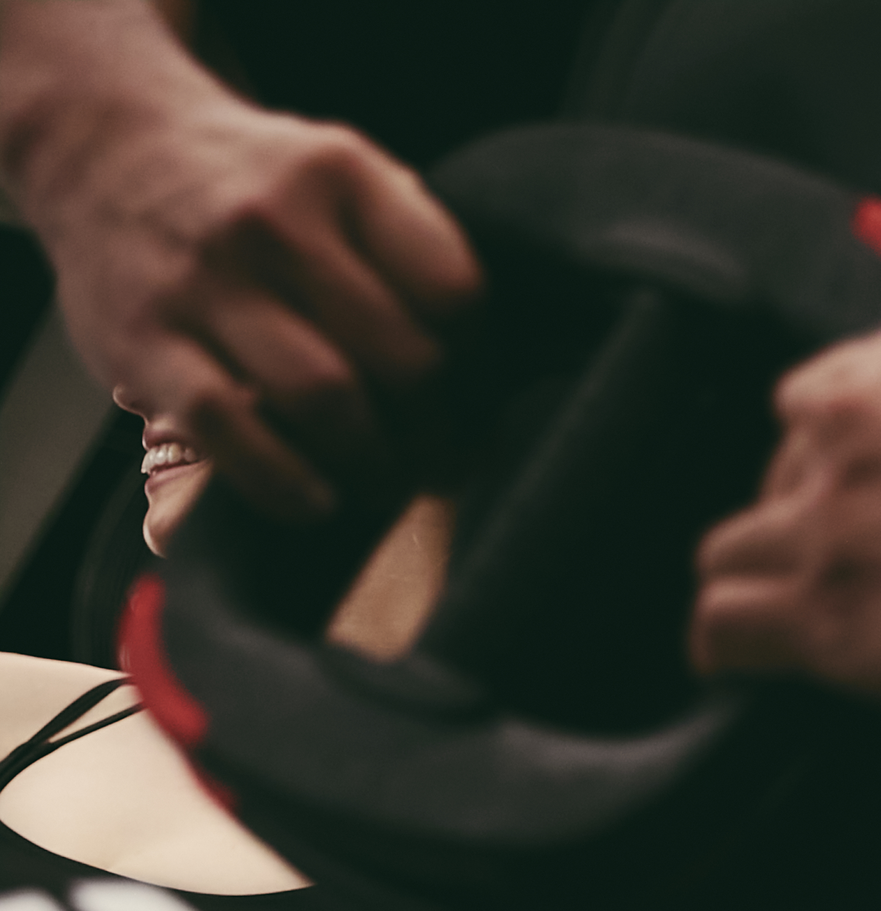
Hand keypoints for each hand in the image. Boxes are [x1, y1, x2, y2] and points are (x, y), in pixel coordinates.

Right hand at [4, 17, 472, 515]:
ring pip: (327, 399)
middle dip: (439, 432)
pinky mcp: (142, 341)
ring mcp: (203, 280)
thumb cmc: (253, 190)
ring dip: (375, 466)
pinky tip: (317, 499)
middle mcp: (272, 220)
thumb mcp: (343, 179)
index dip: (481, 366)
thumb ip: (410, 254)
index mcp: (342, 174)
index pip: (455, 292)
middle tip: (440, 462)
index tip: (476, 401)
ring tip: (385, 483)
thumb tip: (485, 383)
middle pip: (404, 358)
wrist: (103, 148)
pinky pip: (231, 430)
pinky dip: (286, 483)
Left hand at [691, 325, 880, 719]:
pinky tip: (733, 664)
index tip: (840, 503)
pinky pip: (723, 624)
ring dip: (754, 589)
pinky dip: (724, 647)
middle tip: (840, 579)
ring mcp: (828, 524)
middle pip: (764, 487)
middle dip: (794, 531)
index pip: (801, 409)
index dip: (820, 468)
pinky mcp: (830, 612)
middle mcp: (842, 436)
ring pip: (728, 554)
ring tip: (775, 627)